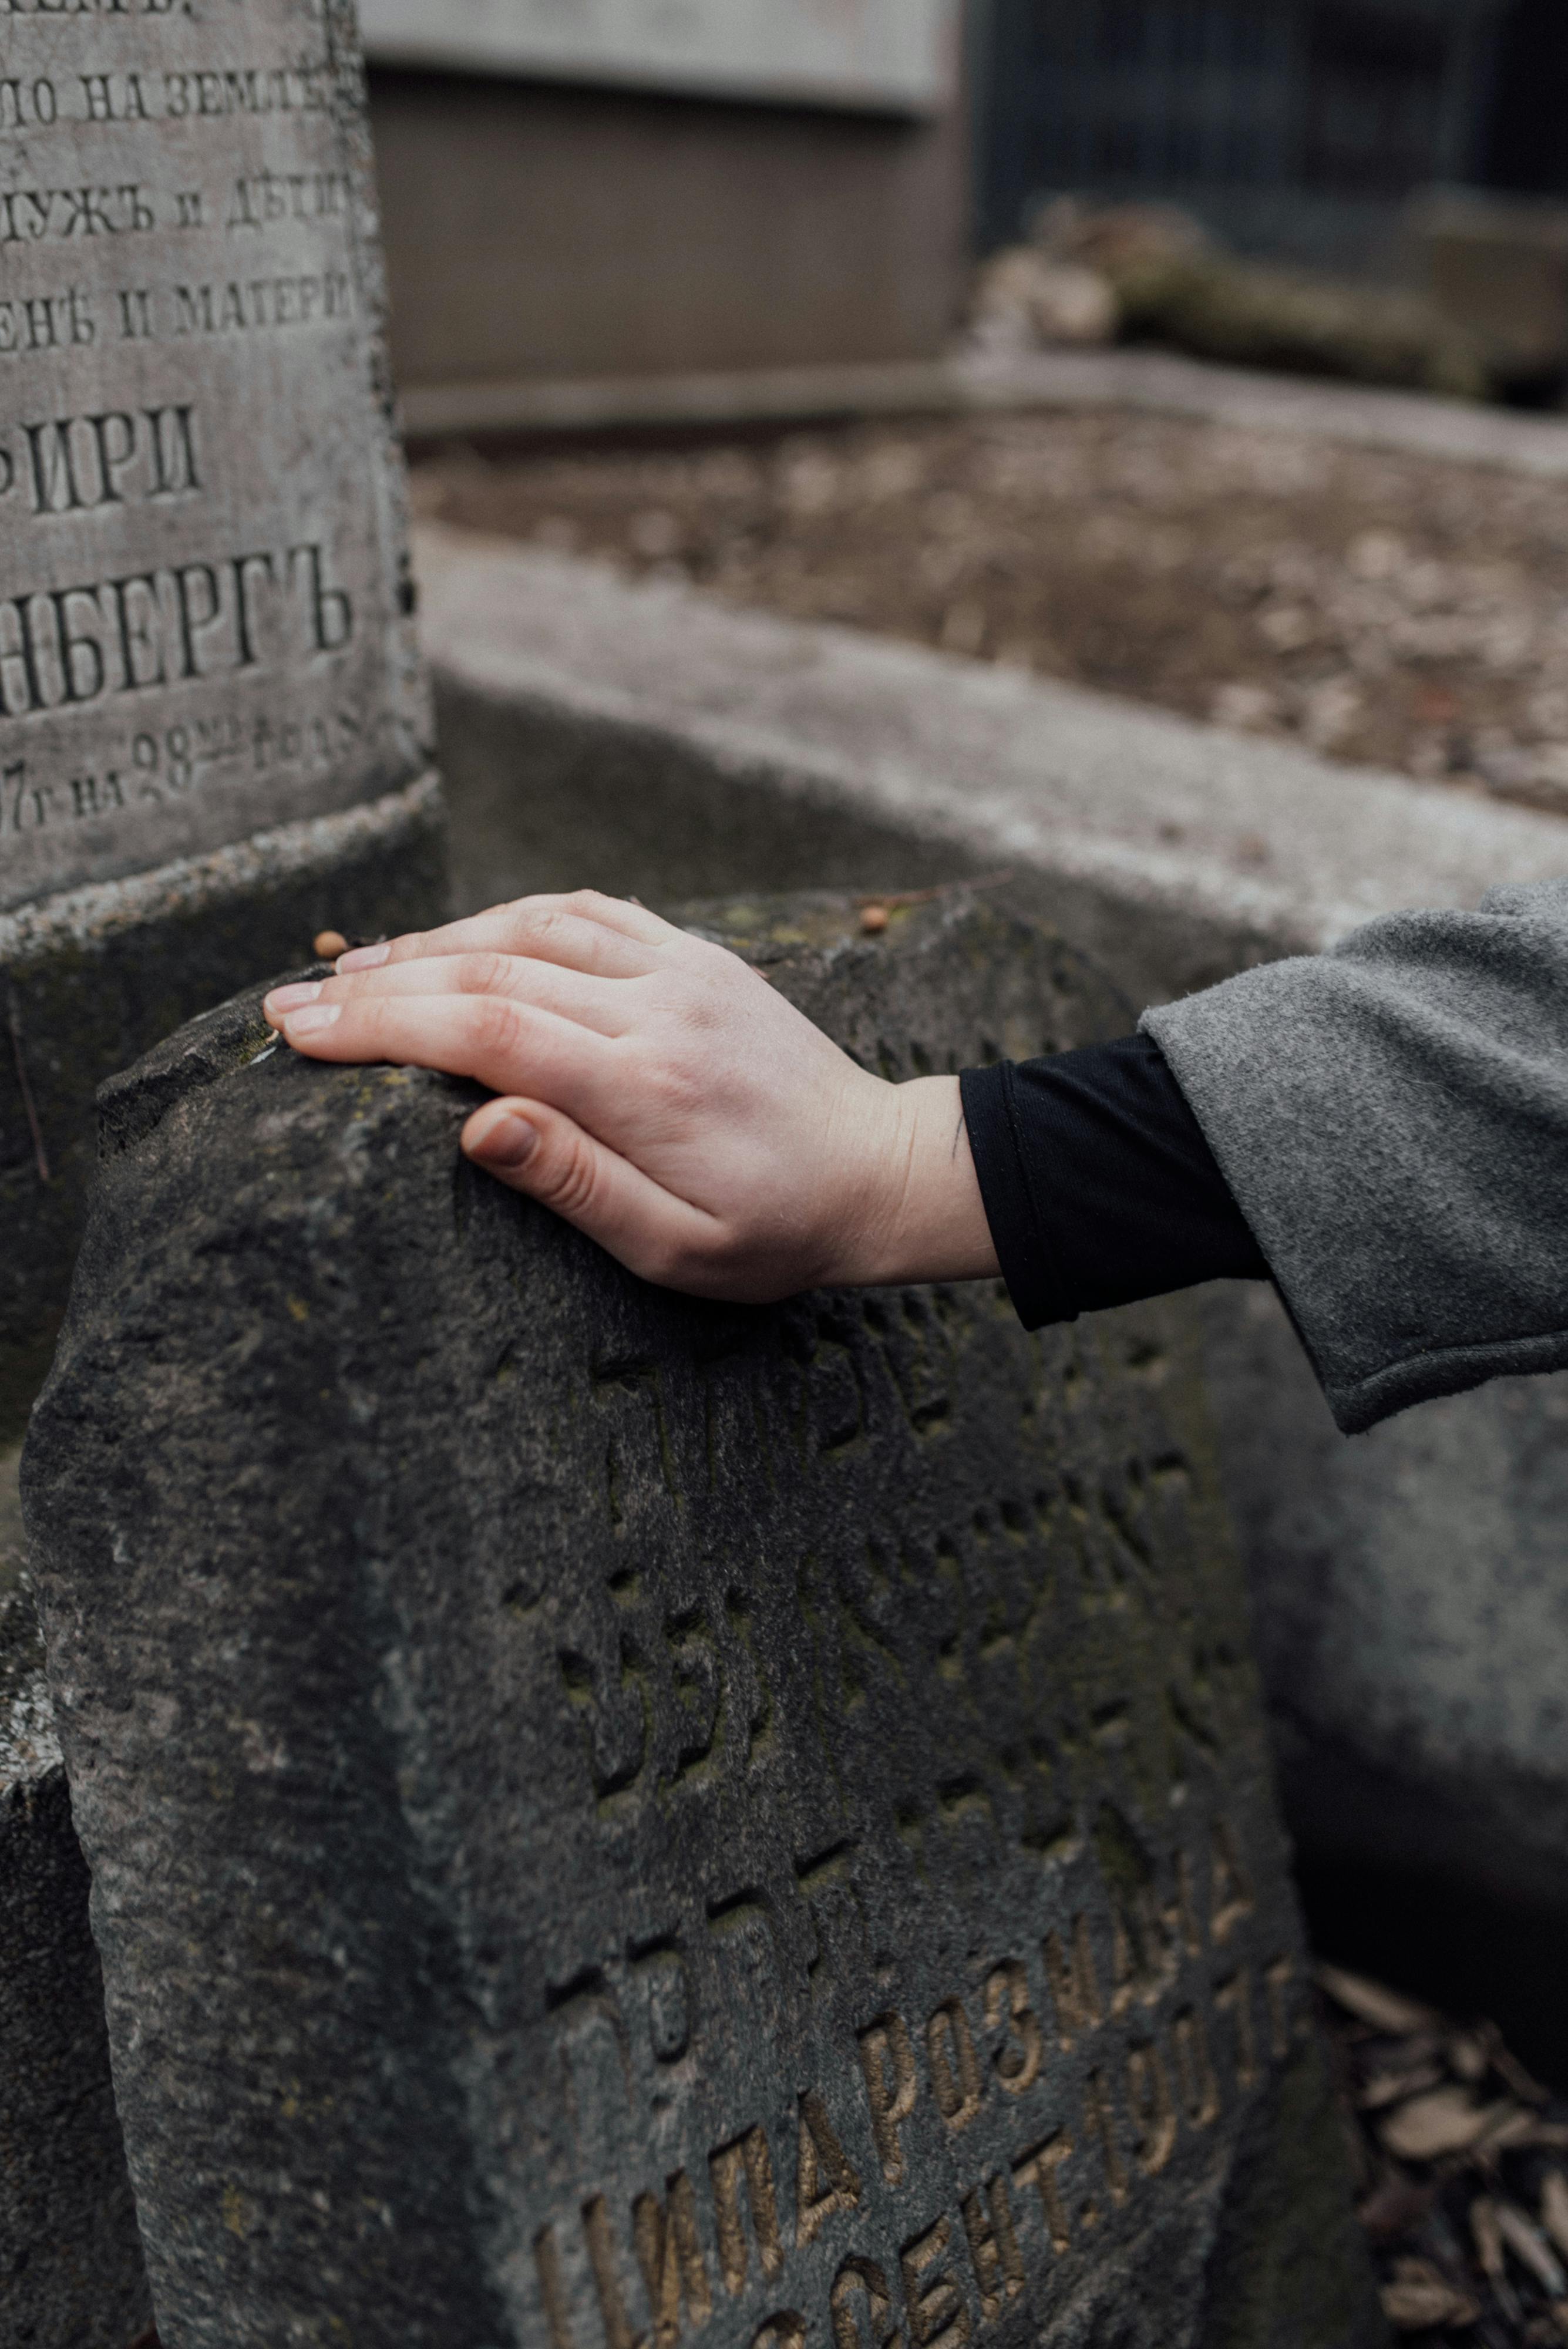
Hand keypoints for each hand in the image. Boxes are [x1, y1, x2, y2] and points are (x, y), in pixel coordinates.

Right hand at [262, 891, 998, 1303]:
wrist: (879, 1171)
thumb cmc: (775, 1231)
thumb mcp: (679, 1251)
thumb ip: (577, 1186)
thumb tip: (476, 1125)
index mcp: (647, 1088)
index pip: (486, 1034)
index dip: (383, 1028)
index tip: (299, 1035)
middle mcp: (660, 1009)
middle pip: (490, 974)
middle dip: (377, 987)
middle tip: (285, 1007)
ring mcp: (681, 970)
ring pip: (531, 927)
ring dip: (432, 941)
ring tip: (348, 970)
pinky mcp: (696, 956)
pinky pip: (588, 912)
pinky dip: (510, 915)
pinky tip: (459, 937)